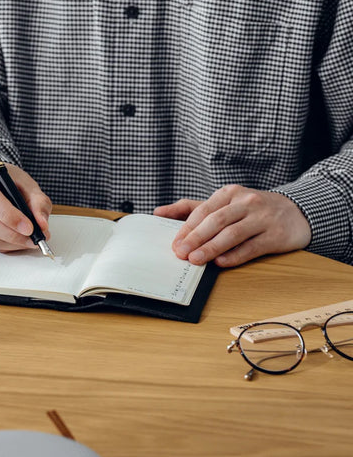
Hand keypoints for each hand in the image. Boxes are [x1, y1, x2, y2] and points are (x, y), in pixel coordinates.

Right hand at [0, 161, 51, 251]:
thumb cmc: (5, 179)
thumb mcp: (25, 182)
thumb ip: (38, 201)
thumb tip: (41, 223)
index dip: (9, 214)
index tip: (28, 226)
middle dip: (12, 233)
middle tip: (32, 237)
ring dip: (11, 242)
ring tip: (29, 240)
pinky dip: (5, 245)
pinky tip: (16, 240)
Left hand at [153, 185, 311, 267]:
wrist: (297, 212)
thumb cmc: (252, 210)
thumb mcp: (224, 203)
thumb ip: (191, 208)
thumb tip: (158, 212)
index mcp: (229, 193)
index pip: (203, 210)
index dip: (187, 228)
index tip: (174, 244)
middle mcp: (246, 202)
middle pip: (216, 221)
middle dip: (195, 238)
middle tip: (180, 253)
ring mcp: (262, 217)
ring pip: (232, 233)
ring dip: (211, 248)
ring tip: (196, 260)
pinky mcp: (276, 234)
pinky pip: (252, 246)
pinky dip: (234, 255)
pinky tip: (220, 263)